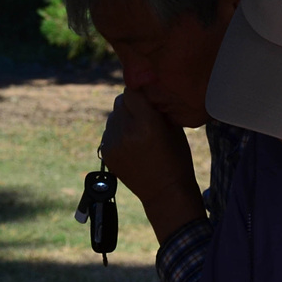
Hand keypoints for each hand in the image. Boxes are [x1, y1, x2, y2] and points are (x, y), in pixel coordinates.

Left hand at [100, 90, 204, 242]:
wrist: (164, 192)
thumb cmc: (176, 158)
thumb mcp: (173, 127)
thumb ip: (155, 107)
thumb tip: (143, 89)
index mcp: (146, 123)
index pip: (131, 91)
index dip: (139, 94)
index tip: (146, 99)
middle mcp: (126, 131)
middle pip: (119, 102)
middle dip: (130, 106)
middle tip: (143, 118)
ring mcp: (113, 143)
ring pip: (113, 117)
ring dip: (123, 120)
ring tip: (137, 135)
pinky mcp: (105, 153)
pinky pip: (109, 132)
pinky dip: (117, 134)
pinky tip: (131, 146)